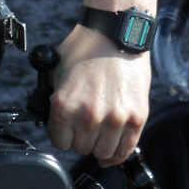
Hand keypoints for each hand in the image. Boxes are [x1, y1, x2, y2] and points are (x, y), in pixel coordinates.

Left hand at [47, 25, 150, 166]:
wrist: (116, 34)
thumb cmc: (86, 49)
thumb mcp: (56, 73)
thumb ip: (53, 99)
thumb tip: (51, 119)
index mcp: (65, 106)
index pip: (60, 143)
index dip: (63, 136)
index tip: (68, 130)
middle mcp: (89, 116)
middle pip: (82, 149)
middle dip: (82, 139)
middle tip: (86, 125)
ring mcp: (115, 119)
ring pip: (104, 153)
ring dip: (101, 146)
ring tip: (101, 133)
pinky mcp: (136, 117)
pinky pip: (126, 149)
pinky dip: (118, 154)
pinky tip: (113, 151)